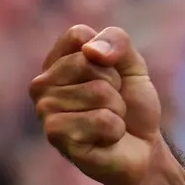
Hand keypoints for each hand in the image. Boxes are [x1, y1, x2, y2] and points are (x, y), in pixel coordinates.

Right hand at [31, 25, 164, 184]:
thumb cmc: (132, 106)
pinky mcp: (55, 135)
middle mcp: (42, 84)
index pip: (78, 35)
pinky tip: (105, 139)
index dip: (109, 56)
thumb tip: (90, 51)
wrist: (143, 149)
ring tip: (109, 121)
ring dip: (116, 110)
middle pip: (88, 63)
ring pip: (98, 92)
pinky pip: (102, 119)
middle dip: (115, 85)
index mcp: (56, 62)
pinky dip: (115, 129)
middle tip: (113, 104)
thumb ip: (116, 41)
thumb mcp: (133, 64)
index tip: (113, 75)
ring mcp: (45, 110)